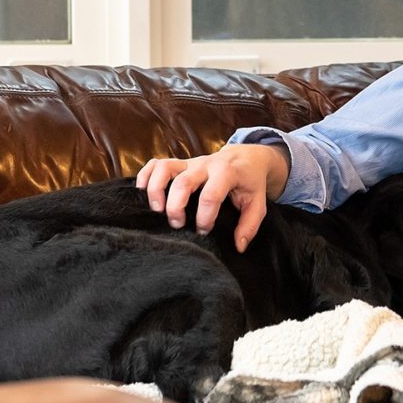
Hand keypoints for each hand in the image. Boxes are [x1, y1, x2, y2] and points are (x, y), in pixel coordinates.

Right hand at [134, 144, 289, 252]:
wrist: (246, 157)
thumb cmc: (250, 182)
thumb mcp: (257, 203)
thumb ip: (250, 225)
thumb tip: (238, 246)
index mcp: (227, 173)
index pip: (211, 195)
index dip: (204, 216)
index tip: (204, 230)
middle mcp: (205, 165)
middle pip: (183, 182)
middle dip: (176, 206)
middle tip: (177, 225)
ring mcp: (190, 162)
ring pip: (164, 168)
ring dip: (156, 190)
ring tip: (157, 210)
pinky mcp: (179, 163)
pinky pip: (156, 163)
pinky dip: (146, 176)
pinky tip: (144, 193)